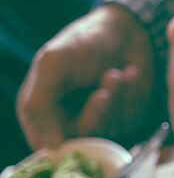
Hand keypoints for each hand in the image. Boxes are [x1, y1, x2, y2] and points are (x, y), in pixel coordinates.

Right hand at [16, 5, 154, 148]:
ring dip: (114, 100)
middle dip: (96, 114)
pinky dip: (129, 96)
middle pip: (81, 141)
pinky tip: (129, 73)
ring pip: (107, 130)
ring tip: (116, 73)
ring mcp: (99, 122)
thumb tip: (49, 147)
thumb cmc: (84, 43)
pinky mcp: (124, 119)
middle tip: (104, 92)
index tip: (77, 126)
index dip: (60, 143)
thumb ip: (40, 101)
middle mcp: (69, 121)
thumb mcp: (54, 64)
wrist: (125, 30)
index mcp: (42, 109)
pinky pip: (128, 120)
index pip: (44, 144)